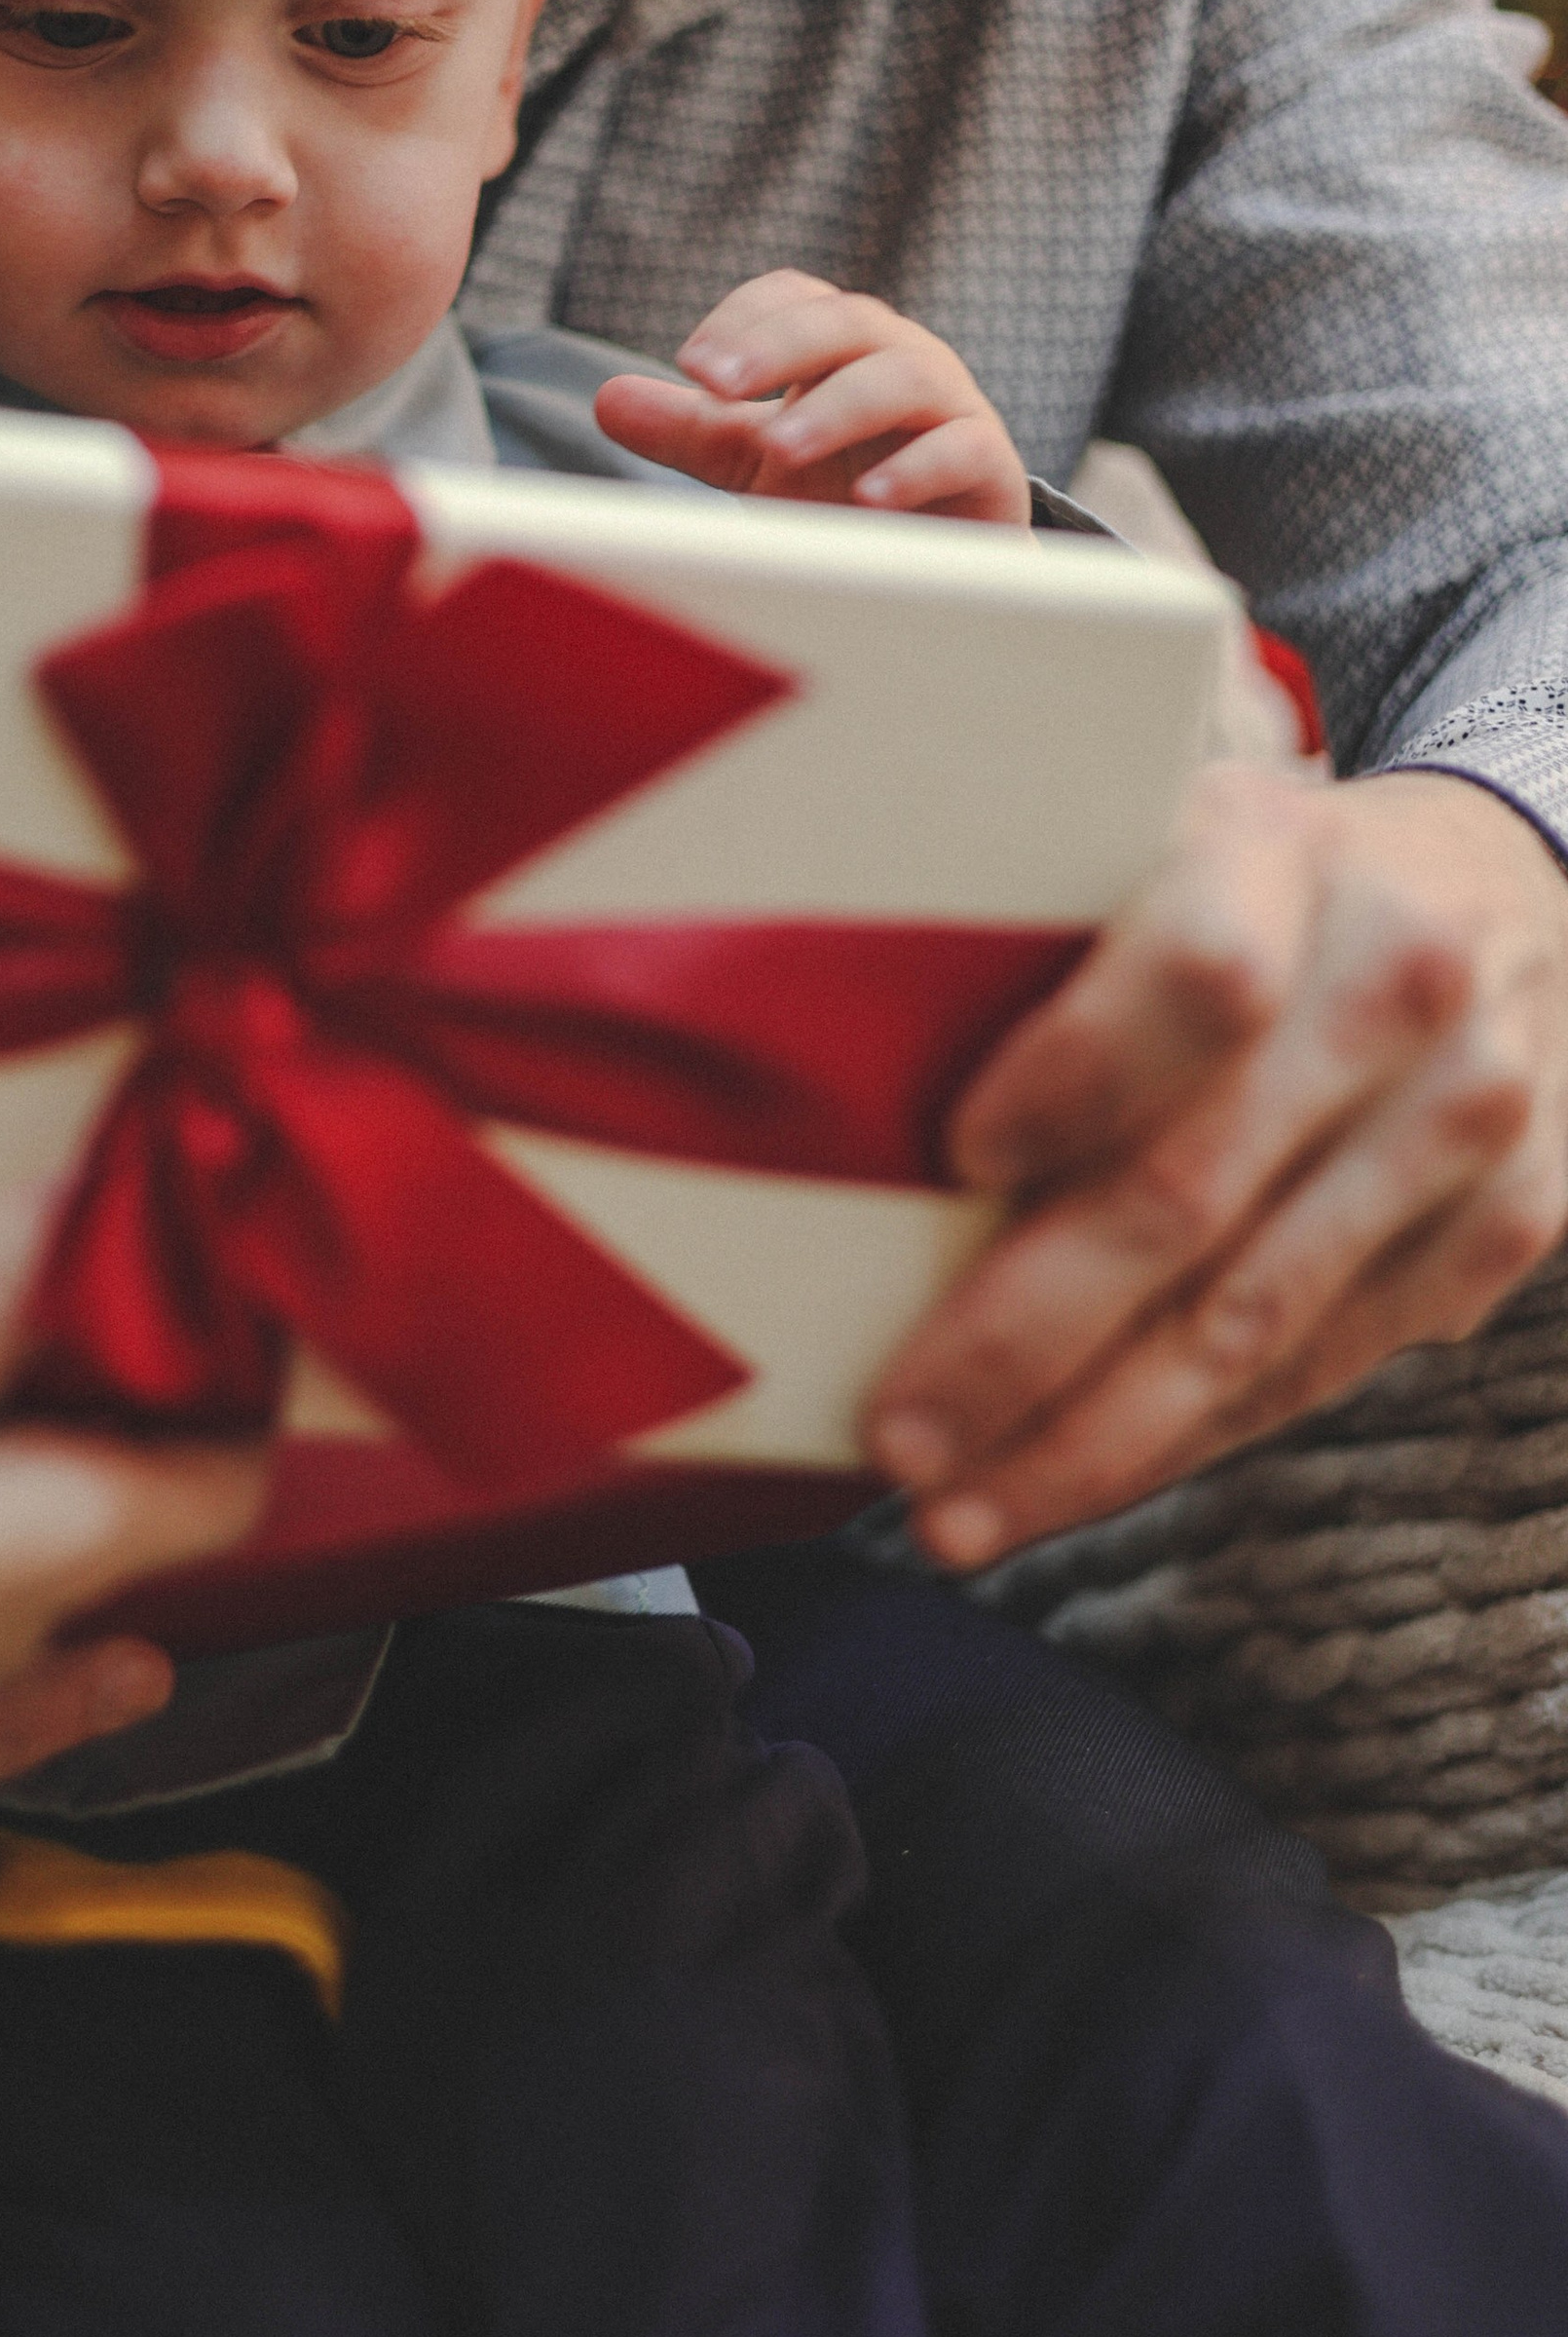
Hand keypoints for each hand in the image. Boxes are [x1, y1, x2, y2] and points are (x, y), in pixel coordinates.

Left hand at [593, 269, 1030, 523]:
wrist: (934, 561)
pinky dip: (915, 468)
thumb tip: (606, 400)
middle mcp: (898, 356)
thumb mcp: (755, 462)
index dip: (745, 319)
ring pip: (903, 377)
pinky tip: (867, 498)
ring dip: (838, 407)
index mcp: (839, 345)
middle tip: (715, 384)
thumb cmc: (841, 494)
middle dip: (779, 347)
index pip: (793, 298)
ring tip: (781, 444)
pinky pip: (961, 449)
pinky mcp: (988, 465)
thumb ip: (691, 429)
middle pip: (846, 321)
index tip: (692, 367)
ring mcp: (950, 405)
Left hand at [863, 766, 1567, 1563]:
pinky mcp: (1508, 1226)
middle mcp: (1396, 987)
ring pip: (1253, 1319)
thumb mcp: (1172, 827)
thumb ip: (1050, 916)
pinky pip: (1319, 1365)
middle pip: (1191, 1189)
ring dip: (1091, 1439)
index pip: (1193, 977)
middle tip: (898, 1430)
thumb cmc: (1279, 880)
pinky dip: (1186, 1440)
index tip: (956, 1160)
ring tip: (958, 1509)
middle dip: (1022, 1337)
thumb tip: (836, 1063)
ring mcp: (1464, 1119)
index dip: (1071, 1076)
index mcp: (1289, 862)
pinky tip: (1076, 1481)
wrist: (1524, 886)